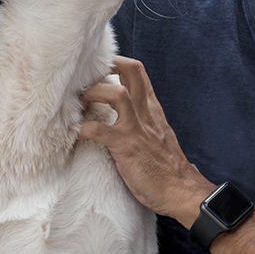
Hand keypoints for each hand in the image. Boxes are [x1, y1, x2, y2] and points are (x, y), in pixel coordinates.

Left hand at [76, 57, 214, 228]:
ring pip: (117, 95)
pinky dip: (82, 129)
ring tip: (78, 104)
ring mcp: (137, 129)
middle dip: (106, 66)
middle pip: (132, 71)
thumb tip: (119, 110)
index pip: (137, 72)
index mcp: (152, 109)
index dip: (115, 62)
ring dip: (93, 94)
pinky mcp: (127, 148)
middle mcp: (146, 114)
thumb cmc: (165, 167)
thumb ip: (140, 118)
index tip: (95, 67)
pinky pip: (100, 130)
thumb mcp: (155, 134)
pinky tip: (73, 134)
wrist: (181, 192)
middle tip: (83, 77)